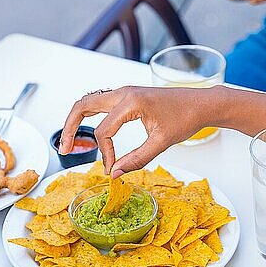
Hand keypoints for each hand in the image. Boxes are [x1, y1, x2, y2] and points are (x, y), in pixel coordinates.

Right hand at [60, 86, 210, 177]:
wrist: (201, 103)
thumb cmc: (185, 118)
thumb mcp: (161, 143)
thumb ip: (136, 160)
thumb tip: (115, 174)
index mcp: (131, 102)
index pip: (104, 131)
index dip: (105, 154)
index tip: (113, 169)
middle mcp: (123, 93)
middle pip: (82, 107)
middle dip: (70, 129)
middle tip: (64, 149)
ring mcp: (123, 92)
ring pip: (87, 102)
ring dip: (75, 120)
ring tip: (69, 142)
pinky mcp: (126, 96)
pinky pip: (98, 103)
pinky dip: (87, 116)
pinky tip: (85, 130)